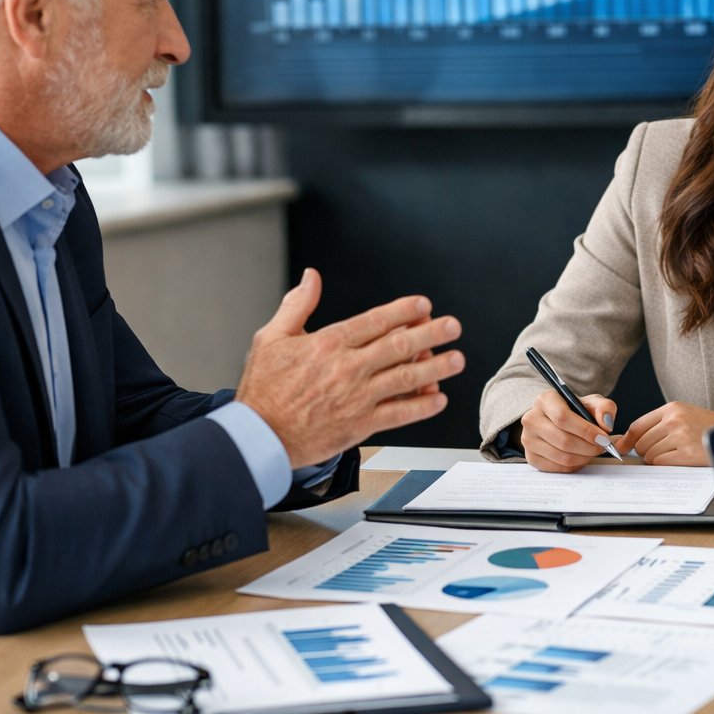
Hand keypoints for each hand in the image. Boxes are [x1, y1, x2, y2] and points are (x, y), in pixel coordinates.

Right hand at [236, 269, 464, 467]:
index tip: (423, 305)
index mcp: (328, 344)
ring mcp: (357, 398)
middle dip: (431, 333)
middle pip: (399, 346)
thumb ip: (297, 304)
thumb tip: (311, 277)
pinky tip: (437, 398)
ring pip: (406, 379)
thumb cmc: (262, 390)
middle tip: (452, 326)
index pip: (375, 321)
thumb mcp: (271, 337)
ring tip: (456, 359)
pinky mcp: (360, 425)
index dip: (404, 311)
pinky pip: (399, 414)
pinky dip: (421, 407)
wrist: (257, 437)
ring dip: (436, 367)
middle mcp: (347, 369)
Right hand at [520, 389, 618, 472]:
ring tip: (593, 451)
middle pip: (563, 440)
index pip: (563, 418)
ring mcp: (528, 439)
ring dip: (584, 457)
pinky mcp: (531, 457)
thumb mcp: (592, 402)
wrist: (559, 421)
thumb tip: (606, 424)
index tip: (604, 438)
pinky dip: (575, 465)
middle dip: (588, 447)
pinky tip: (581, 457)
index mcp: (545, 400)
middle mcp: (531, 419)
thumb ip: (605, 408)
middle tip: (603, 447)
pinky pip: (558, 468)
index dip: (586, 431)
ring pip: (562, 457)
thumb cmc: (576, 411)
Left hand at [618, 401, 713, 465]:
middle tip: (662, 452)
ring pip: (650, 455)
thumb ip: (657, 425)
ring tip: (675, 454)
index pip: (638, 426)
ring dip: (657, 460)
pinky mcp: (687, 453)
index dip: (628, 440)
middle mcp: (675, 420)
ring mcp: (681, 436)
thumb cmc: (706, 429)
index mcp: (672, 408)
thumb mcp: (683, 416)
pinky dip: (666, 465)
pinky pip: (661, 463)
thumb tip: (625, 442)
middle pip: (641, 443)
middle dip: (647, 452)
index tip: (622, 448)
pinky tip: (679, 460)